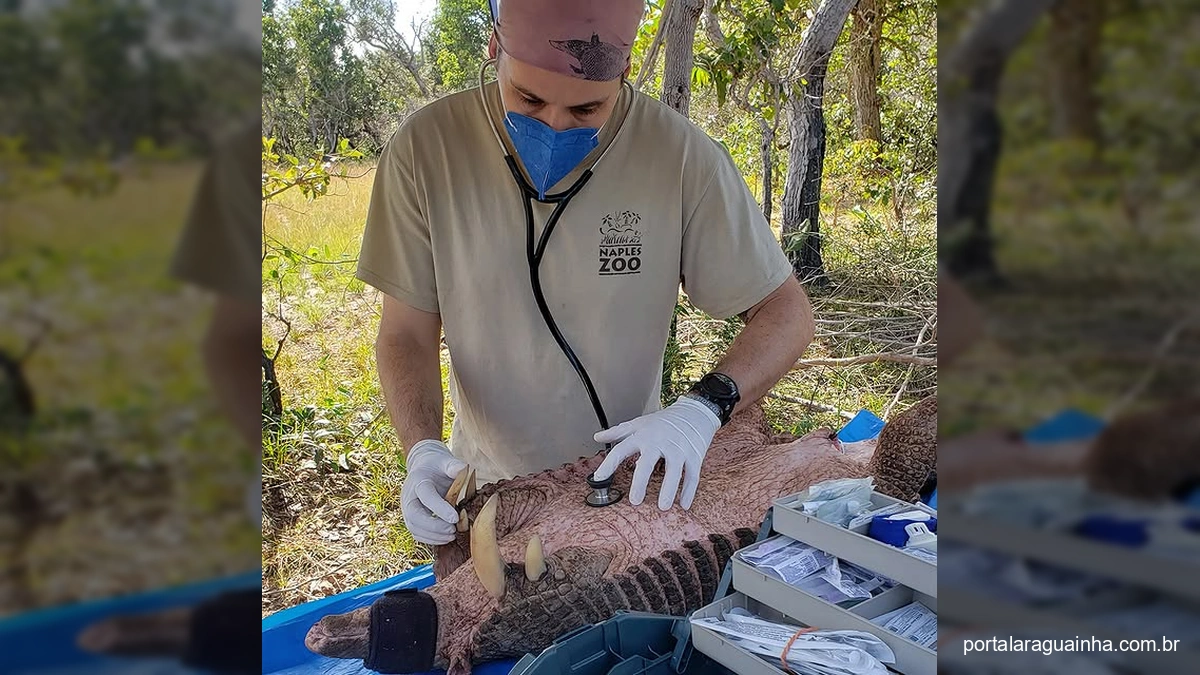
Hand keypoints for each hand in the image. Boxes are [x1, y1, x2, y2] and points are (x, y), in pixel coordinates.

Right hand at [401, 440, 467, 544]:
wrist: (424, 467)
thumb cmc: (437, 465)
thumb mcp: (446, 461)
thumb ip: (454, 465)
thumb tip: (465, 468)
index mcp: (418, 480)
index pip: (426, 496)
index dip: (439, 508)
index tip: (455, 518)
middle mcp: (408, 496)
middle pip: (415, 517)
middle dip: (434, 527)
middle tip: (453, 530)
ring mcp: (407, 509)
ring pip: (414, 528)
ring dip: (433, 536)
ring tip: (452, 535)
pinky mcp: (410, 518)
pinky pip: (416, 533)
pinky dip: (430, 539)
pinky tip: (445, 538)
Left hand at [592, 396, 720, 509]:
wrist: (694, 412)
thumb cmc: (664, 421)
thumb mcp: (639, 423)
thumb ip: (617, 432)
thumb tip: (597, 437)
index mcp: (643, 436)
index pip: (622, 449)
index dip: (609, 463)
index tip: (599, 477)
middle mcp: (660, 442)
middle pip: (648, 462)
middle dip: (641, 482)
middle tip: (635, 500)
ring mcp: (679, 449)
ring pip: (674, 471)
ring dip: (669, 489)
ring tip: (663, 506)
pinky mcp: (695, 456)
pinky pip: (692, 475)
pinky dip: (689, 491)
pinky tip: (684, 505)